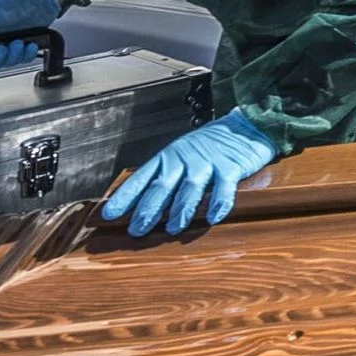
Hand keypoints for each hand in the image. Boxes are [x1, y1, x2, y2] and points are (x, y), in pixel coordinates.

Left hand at [100, 111, 277, 236]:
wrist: (247, 125)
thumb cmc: (212, 145)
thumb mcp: (183, 155)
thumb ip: (167, 175)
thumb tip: (145, 203)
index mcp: (168, 157)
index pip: (141, 178)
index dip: (124, 197)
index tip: (108, 215)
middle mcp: (184, 159)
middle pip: (162, 186)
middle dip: (147, 209)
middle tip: (136, 230)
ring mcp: (207, 162)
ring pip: (189, 188)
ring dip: (180, 210)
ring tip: (172, 229)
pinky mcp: (230, 166)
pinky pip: (223, 187)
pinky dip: (217, 203)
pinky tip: (212, 217)